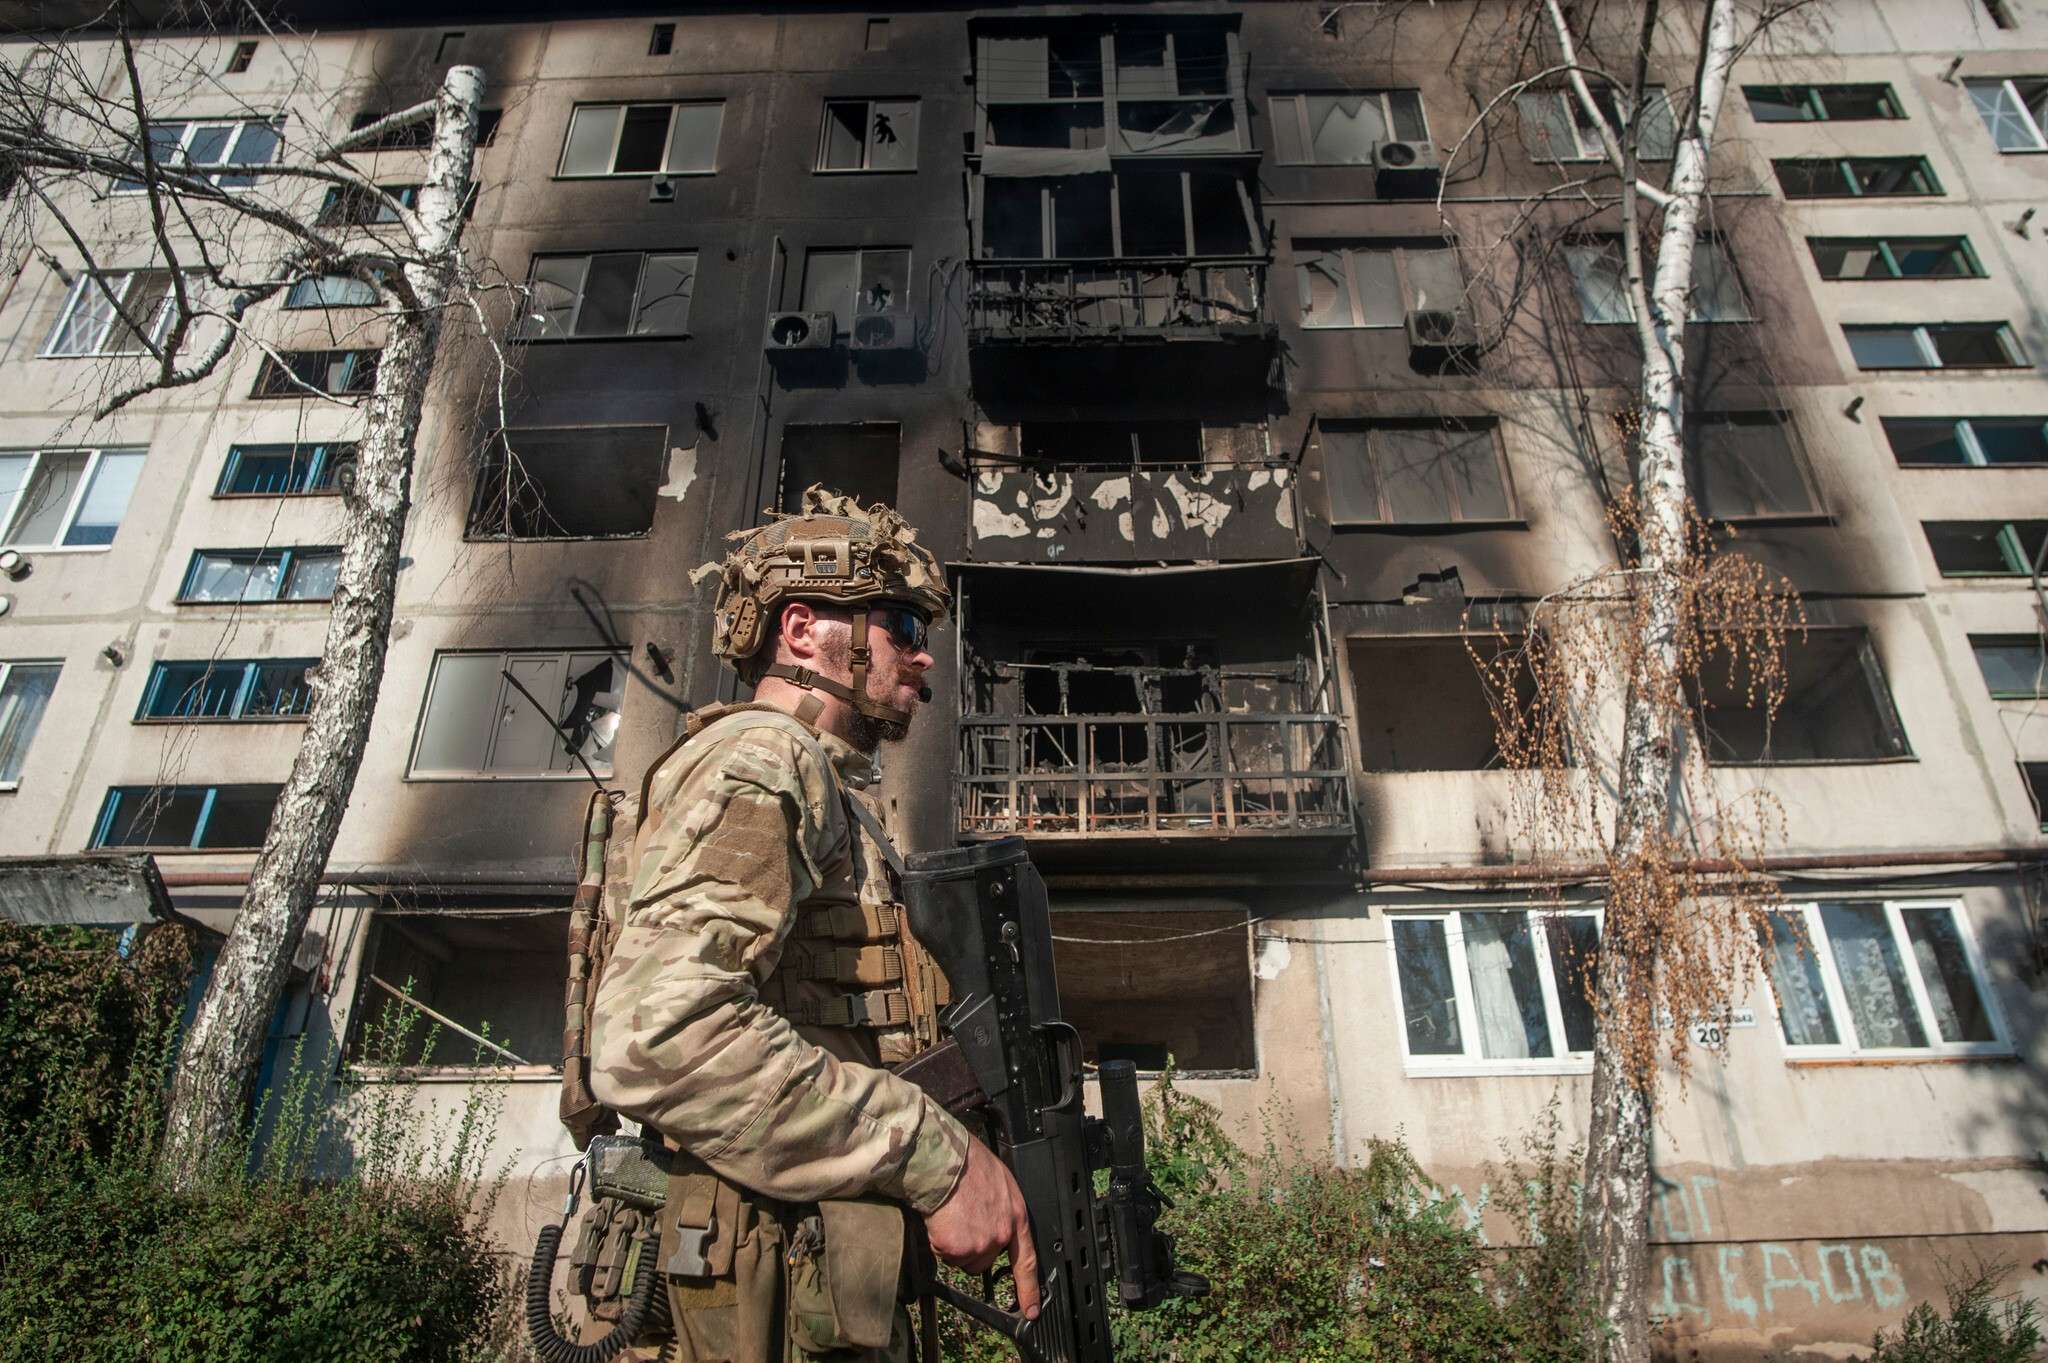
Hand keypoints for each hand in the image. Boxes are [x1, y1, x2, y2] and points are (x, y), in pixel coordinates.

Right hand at [922, 1138, 1041, 1319]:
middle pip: (984, 1260)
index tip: (1031, 1310)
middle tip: (962, 1219)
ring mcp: (980, 1243)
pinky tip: (941, 1218)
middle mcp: (1002, 1234)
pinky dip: (938, 1240)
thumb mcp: (1000, 1181)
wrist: (943, 1160)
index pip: (1027, 1261)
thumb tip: (996, 1218)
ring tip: (951, 1215)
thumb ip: (1003, 1208)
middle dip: (971, 1247)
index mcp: (1016, 1217)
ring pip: (962, 1259)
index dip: (1029, 1289)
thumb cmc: (967, 1162)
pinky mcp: (958, 1248)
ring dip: (954, 1244)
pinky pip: (944, 1253)